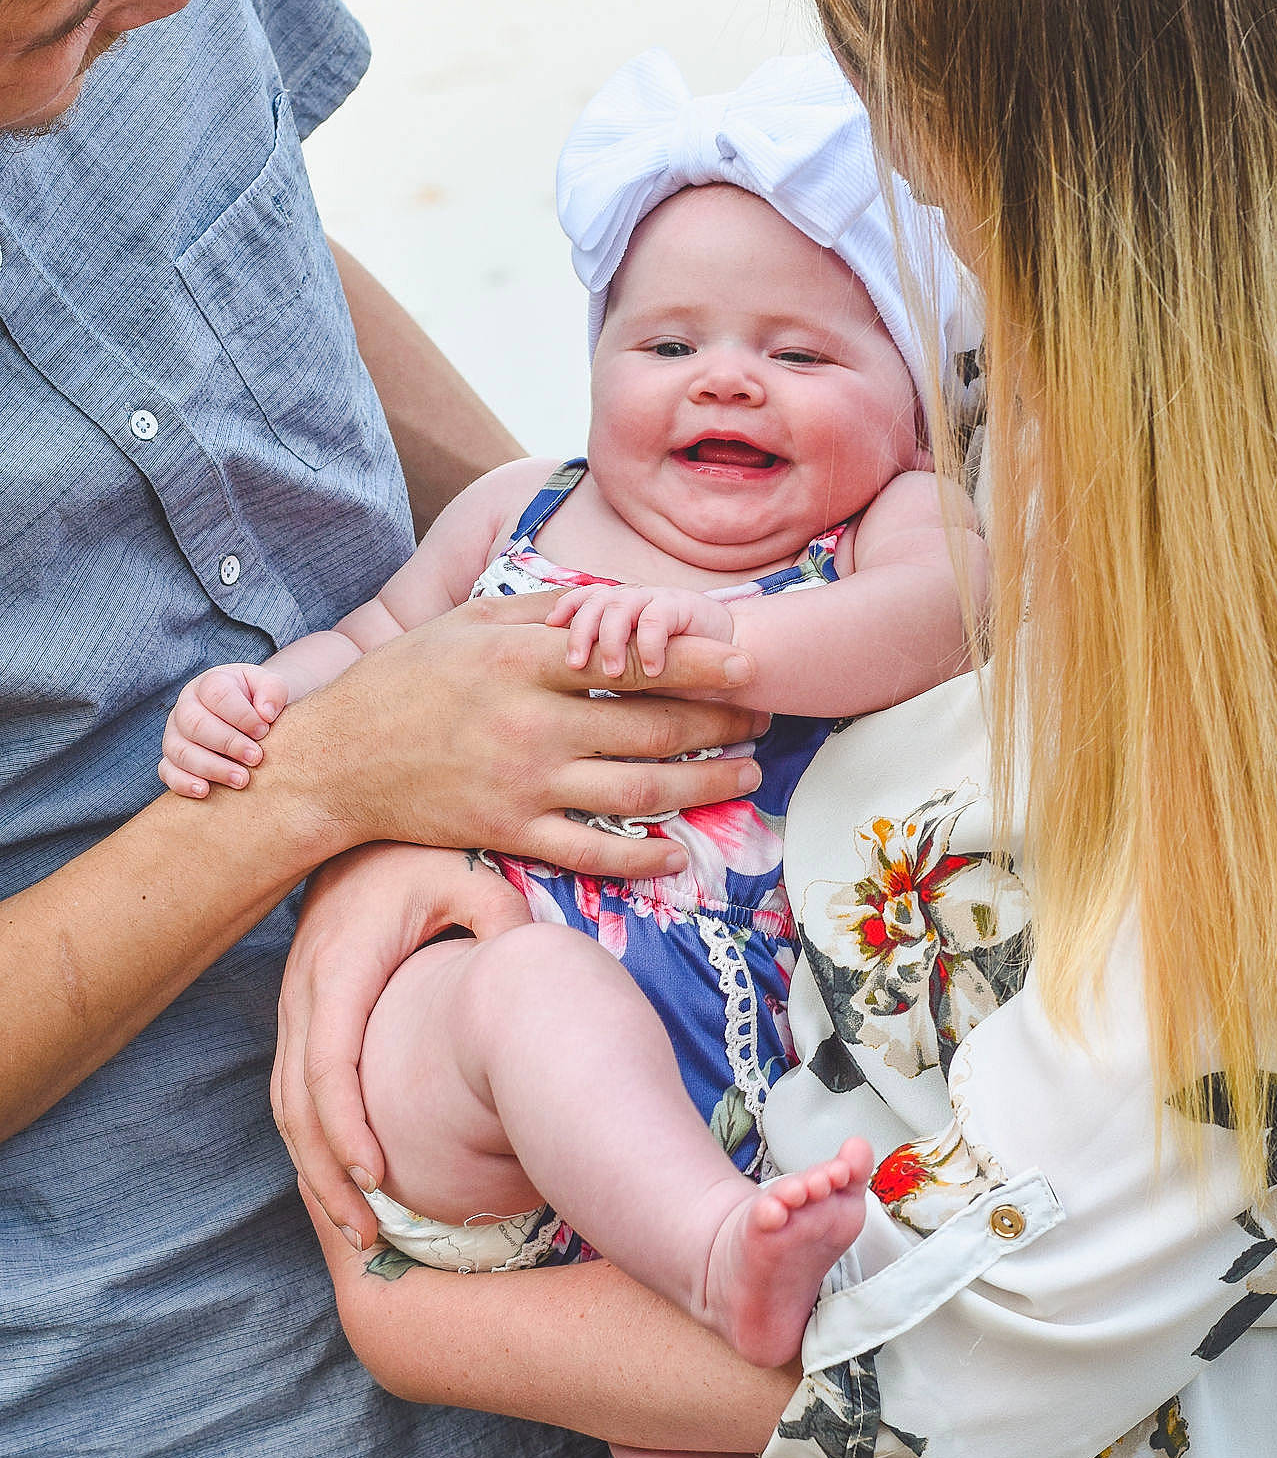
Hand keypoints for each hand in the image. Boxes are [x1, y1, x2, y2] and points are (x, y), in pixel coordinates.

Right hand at [158, 663, 284, 798]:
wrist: (248, 715)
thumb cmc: (258, 700)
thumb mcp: (270, 687)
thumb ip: (273, 691)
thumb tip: (266, 713)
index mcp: (209, 684)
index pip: (216, 694)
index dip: (241, 715)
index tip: (264, 731)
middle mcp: (186, 706)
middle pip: (194, 723)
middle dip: (227, 743)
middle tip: (256, 758)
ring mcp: (175, 733)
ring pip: (179, 750)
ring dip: (211, 767)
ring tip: (241, 780)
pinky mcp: (171, 758)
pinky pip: (166, 770)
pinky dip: (182, 782)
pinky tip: (205, 791)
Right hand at [273, 842, 531, 1241]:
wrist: (353, 817)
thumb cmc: (417, 851)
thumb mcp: (466, 872)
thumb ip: (500, 916)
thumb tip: (531, 963)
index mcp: (343, 967)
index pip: (331, 1064)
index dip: (347, 1127)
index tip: (376, 1176)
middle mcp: (305, 991)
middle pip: (296, 1105)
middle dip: (325, 1175)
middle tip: (366, 1236)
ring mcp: (295, 1002)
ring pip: (284, 1105)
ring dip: (313, 1169)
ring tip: (355, 1227)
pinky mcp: (300, 1009)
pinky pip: (292, 1089)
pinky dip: (311, 1140)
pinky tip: (343, 1179)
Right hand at [282, 590, 767, 877]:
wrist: (335, 761)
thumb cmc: (403, 680)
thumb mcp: (468, 622)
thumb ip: (545, 610)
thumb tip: (616, 601)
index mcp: (522, 663)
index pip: (631, 661)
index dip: (698, 664)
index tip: (747, 664)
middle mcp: (532, 725)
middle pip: (651, 729)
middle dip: (720, 725)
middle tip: (761, 720)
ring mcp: (523, 786)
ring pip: (638, 793)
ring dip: (703, 786)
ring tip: (743, 776)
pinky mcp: (509, 833)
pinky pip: (592, 852)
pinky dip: (643, 856)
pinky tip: (680, 850)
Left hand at [548, 583, 734, 677]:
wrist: (728, 659)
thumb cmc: (672, 671)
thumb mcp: (629, 675)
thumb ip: (601, 674)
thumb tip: (557, 699)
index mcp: (614, 610)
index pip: (581, 601)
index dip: (564, 611)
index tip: (549, 633)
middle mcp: (632, 599)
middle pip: (594, 602)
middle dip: (581, 631)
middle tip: (575, 665)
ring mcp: (656, 599)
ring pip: (621, 606)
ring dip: (612, 639)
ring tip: (611, 673)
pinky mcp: (684, 606)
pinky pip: (657, 618)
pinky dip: (650, 644)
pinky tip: (651, 669)